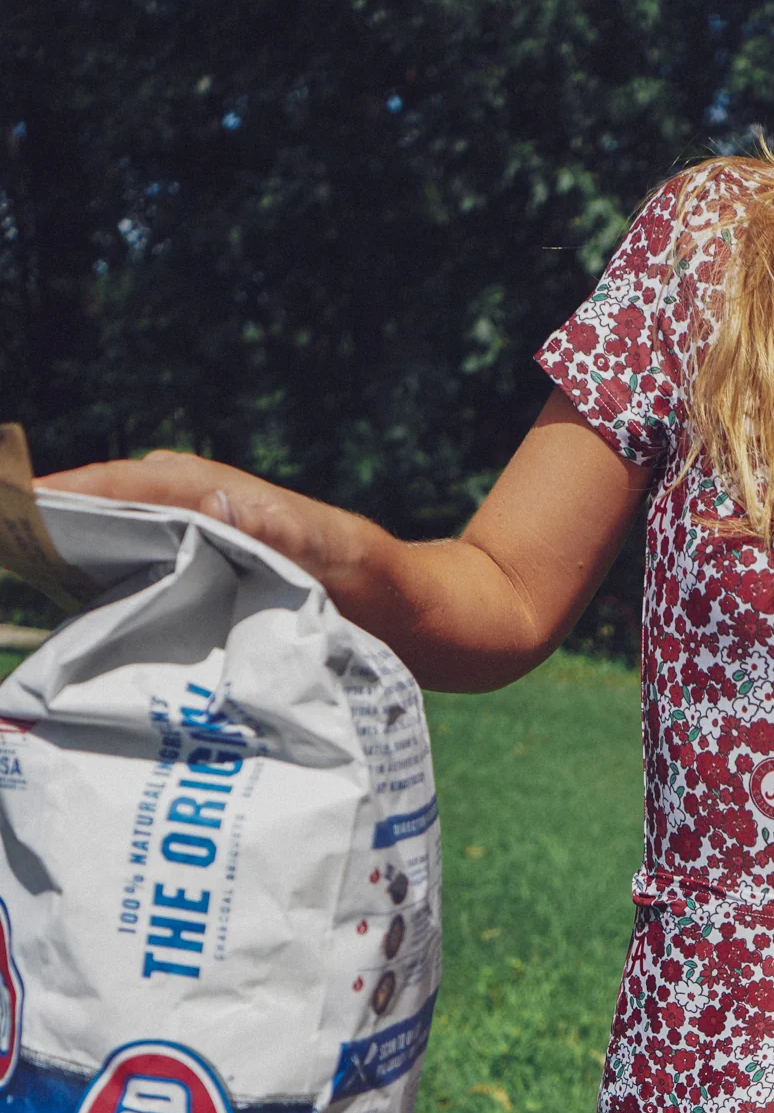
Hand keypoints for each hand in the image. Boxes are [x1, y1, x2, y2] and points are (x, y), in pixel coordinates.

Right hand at [37, 450, 375, 602]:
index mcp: (202, 488)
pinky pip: (130, 581)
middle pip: (94, 512)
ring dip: (59, 563)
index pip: (111, 486)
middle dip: (40, 529)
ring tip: (13, 579)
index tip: (10, 510)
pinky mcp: (191, 581)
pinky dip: (96, 594)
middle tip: (0, 552)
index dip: (55, 498)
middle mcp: (183, 506)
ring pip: (104, 547)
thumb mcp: (322, 547)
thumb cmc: (362, 571)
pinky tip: (69, 626)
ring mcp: (183, 544)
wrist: (396, 609)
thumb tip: (205, 501)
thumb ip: (270, 528)